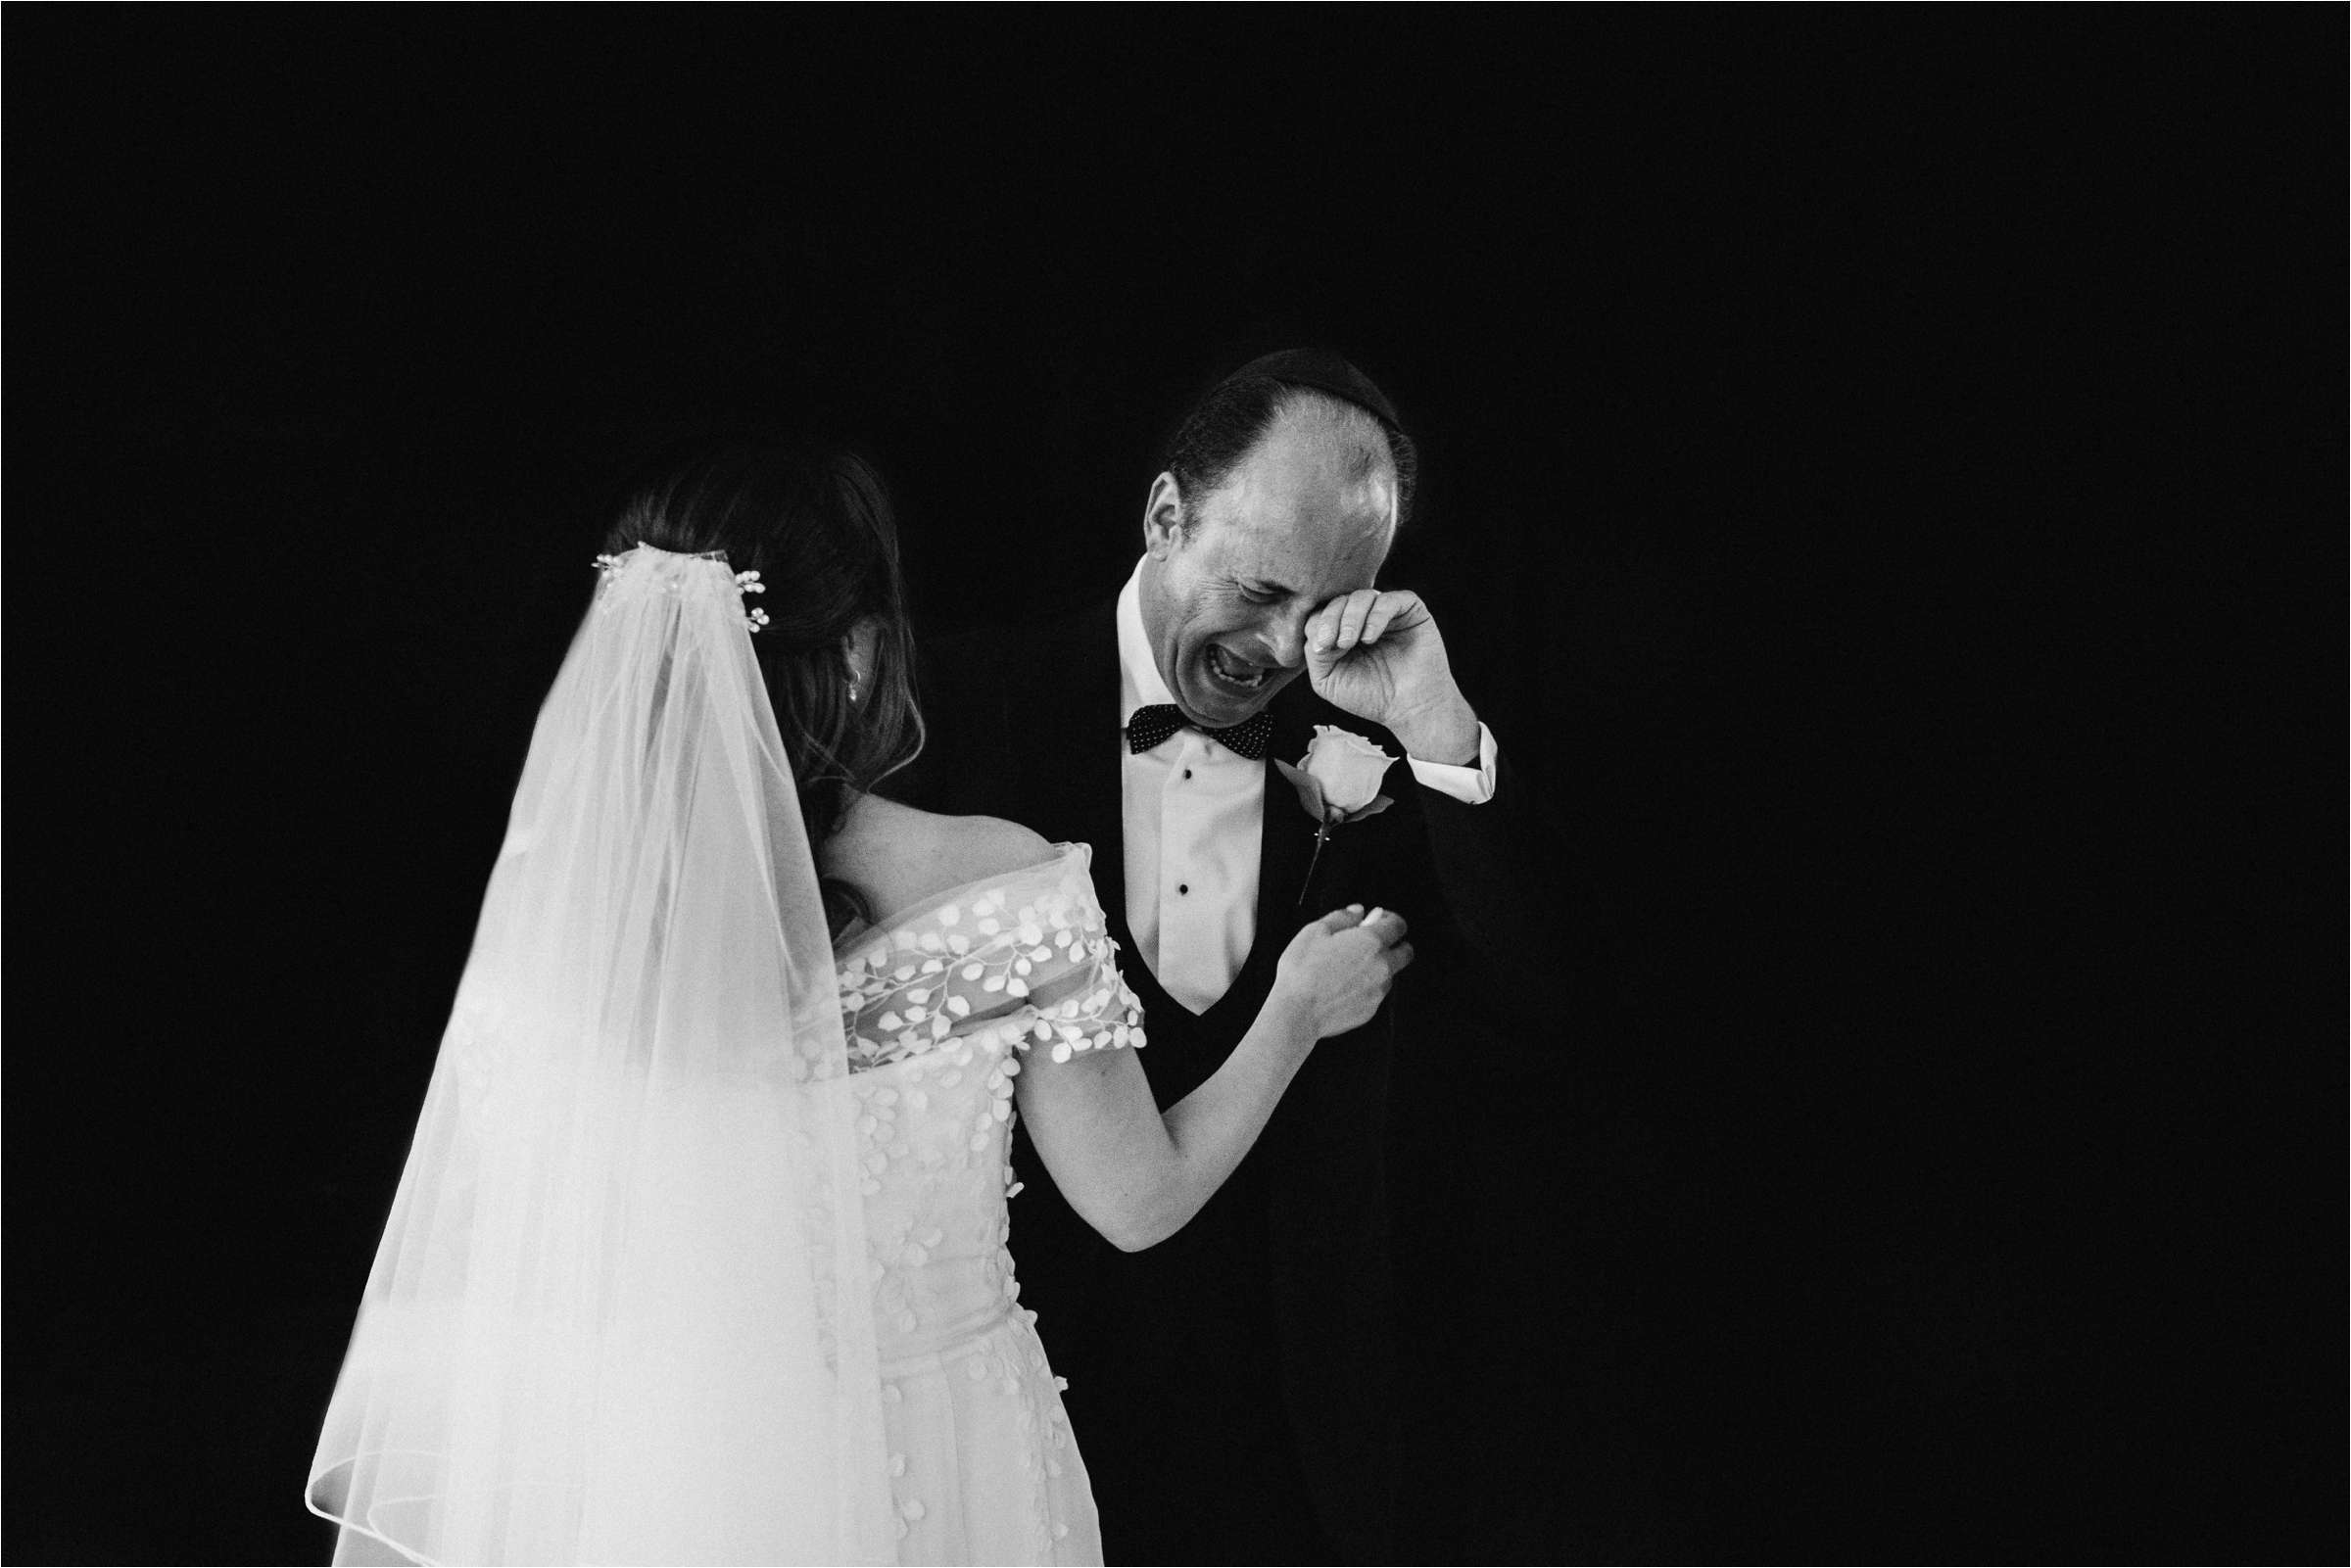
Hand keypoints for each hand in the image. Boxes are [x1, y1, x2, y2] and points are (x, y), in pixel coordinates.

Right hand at [1272, 904, 1414, 1040]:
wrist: (1297, 1012)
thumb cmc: (1302, 972)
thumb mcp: (1315, 931)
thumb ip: (1342, 917)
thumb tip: (1358, 911)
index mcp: (1370, 942)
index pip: (1398, 925)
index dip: (1389, 919)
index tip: (1377, 920)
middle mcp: (1381, 966)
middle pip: (1406, 952)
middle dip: (1395, 945)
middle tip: (1371, 944)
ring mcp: (1378, 990)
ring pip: (1391, 974)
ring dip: (1380, 967)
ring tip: (1350, 968)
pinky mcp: (1371, 1009)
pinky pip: (1377, 993)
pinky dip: (1368, 987)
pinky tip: (1345, 986)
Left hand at [1304, 589, 1479, 763]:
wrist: (1410, 709)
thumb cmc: (1371, 697)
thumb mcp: (1328, 680)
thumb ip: (1314, 654)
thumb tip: (1315, 633)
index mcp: (1344, 632)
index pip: (1323, 614)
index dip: (1318, 625)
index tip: (1320, 649)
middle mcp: (1366, 619)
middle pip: (1340, 601)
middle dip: (1331, 620)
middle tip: (1333, 644)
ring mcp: (1389, 614)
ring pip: (1363, 596)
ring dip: (1350, 617)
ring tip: (1349, 642)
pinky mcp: (1411, 611)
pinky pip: (1392, 599)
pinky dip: (1376, 615)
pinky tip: (1370, 637)